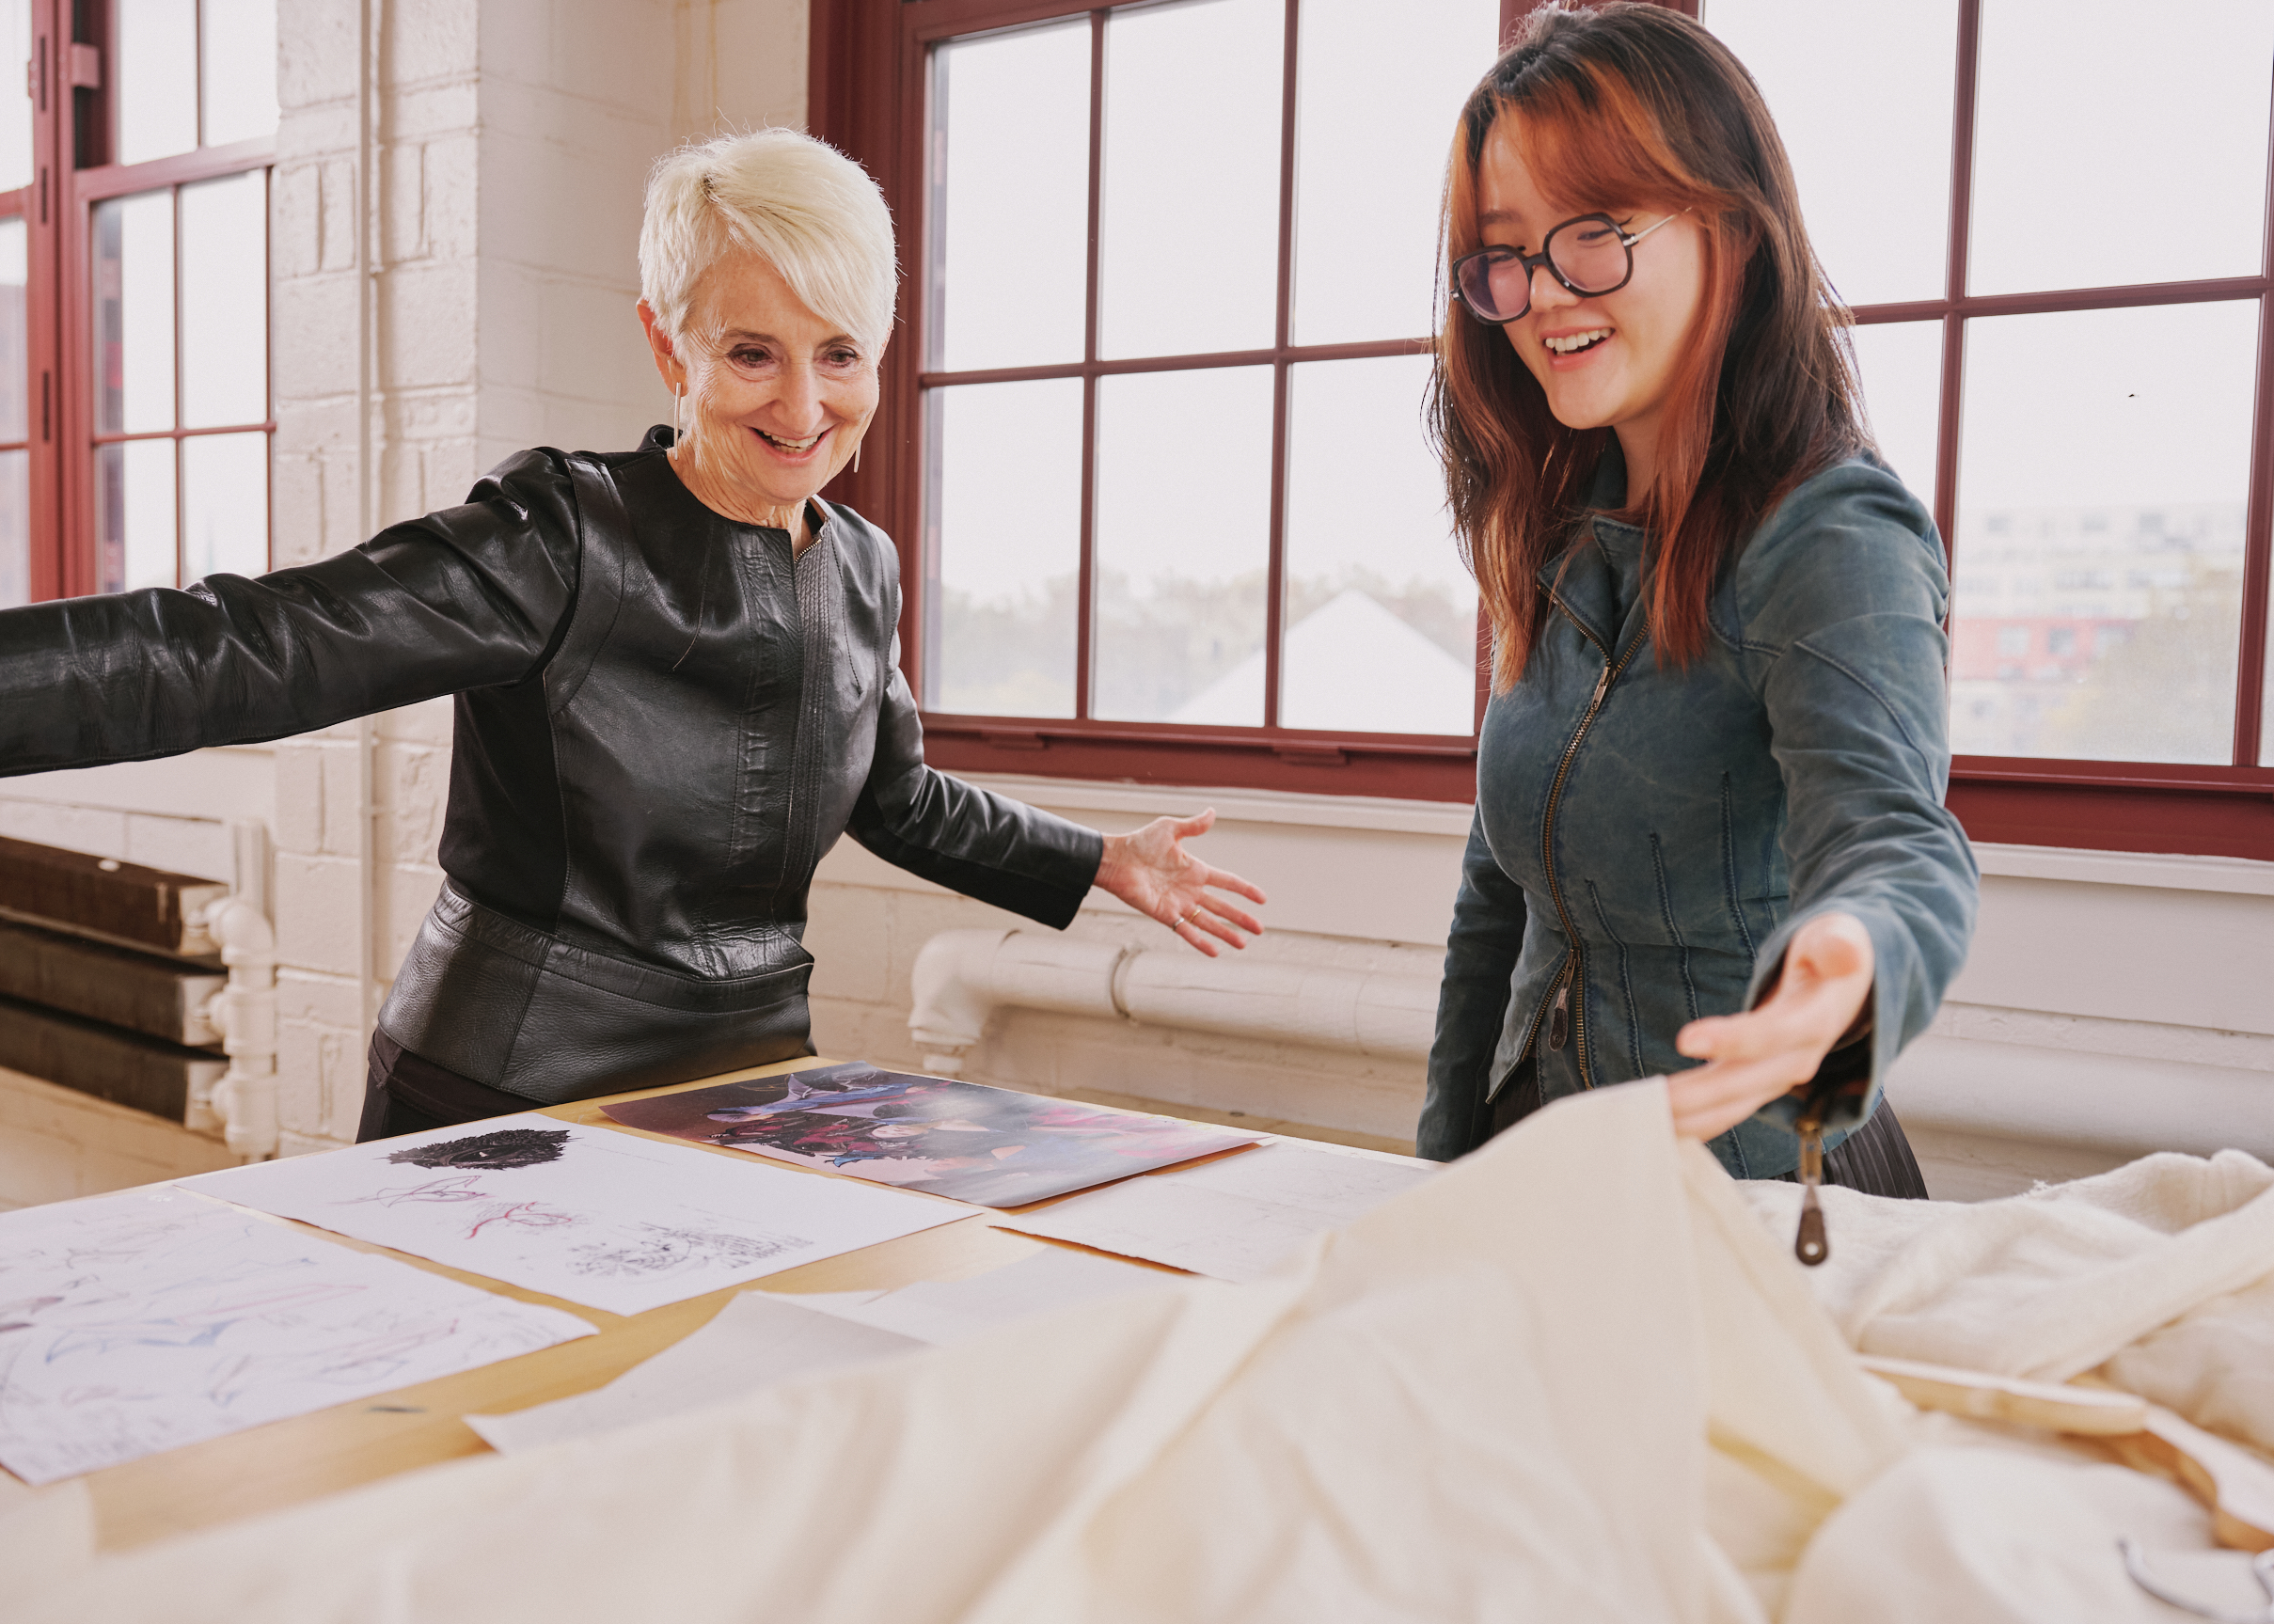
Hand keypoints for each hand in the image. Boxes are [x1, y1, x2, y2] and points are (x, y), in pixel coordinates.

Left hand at [1092, 808, 1266, 956]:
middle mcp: (1190, 889)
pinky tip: (1215, 952)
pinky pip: (1186, 931)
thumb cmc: (1140, 842)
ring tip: (1243, 944)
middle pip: (1222, 907)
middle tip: (1259, 929)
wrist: (1116, 860)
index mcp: (1195, 870)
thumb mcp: (1170, 829)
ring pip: (1208, 922)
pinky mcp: (1164, 914)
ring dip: (1225, 933)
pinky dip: (1200, 941)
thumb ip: (1193, 826)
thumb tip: (1212, 812)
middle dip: (1241, 918)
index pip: (1227, 882)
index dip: (1245, 890)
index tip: (1262, 899)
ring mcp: (1178, 904)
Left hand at [1667, 911, 1872, 1141]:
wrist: (1845, 989)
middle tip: (1653, 1100)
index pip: (1774, 1035)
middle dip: (1700, 1094)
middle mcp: (1798, 1058)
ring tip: (1647, 1118)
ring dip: (1692, 1117)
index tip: (1685, 1041)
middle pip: (1746, 1082)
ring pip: (1734, 1105)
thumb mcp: (1839, 937)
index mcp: (1816, 1020)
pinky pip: (1727, 1109)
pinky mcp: (1759, 1084)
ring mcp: (1778, 1077)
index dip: (1733, 1040)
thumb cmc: (1831, 956)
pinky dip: (1696, 1121)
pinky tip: (1661, 1126)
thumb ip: (1837, 945)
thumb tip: (1844, 951)